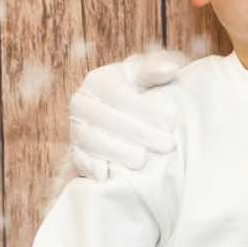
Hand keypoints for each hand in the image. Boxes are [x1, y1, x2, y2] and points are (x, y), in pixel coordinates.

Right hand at [65, 52, 189, 180]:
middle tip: (167, 144)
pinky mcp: (75, 152)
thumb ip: (156, 70)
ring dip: (118, 152)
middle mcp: (81, 103)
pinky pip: (79, 161)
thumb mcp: (147, 76)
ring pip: (91, 141)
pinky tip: (109, 176)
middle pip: (106, 119)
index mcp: (97, 80)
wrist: (122, 115)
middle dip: (139, 133)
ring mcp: (76, 128)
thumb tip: (169, 70)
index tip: (172, 121)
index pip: (118, 93)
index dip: (145, 108)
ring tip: (143, 161)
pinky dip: (92, 168)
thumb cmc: (140, 91)